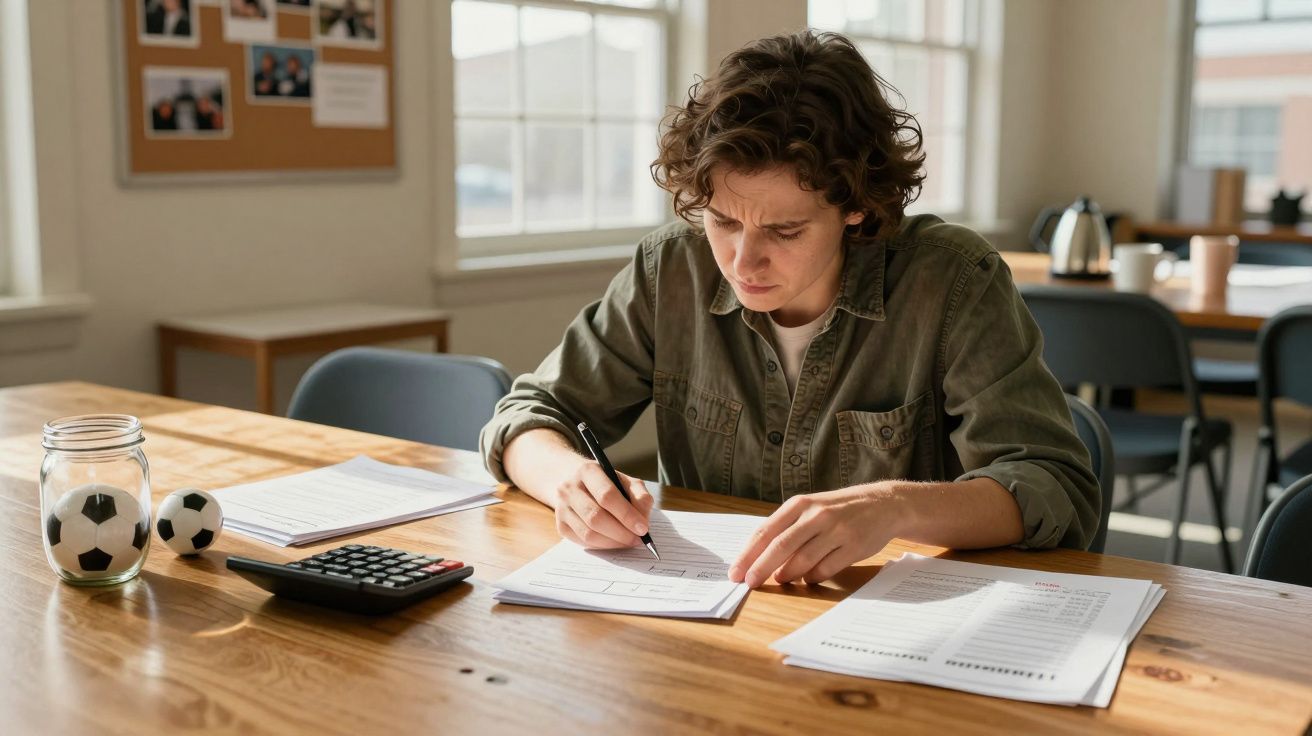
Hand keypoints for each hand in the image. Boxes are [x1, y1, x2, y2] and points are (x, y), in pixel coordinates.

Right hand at [553, 461, 653, 549]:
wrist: (573, 481)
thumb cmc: (604, 482)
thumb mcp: (624, 480)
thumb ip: (639, 496)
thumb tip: (643, 521)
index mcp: (588, 471)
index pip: (607, 495)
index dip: (627, 514)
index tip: (643, 528)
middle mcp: (569, 488)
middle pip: (595, 517)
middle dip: (621, 533)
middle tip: (638, 540)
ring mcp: (562, 508)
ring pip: (588, 533)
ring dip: (613, 542)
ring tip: (628, 541)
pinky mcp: (560, 525)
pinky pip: (582, 542)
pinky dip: (602, 545)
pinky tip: (613, 541)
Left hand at [729, 485, 898, 587]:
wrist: (883, 504)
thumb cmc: (838, 509)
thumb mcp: (811, 508)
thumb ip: (787, 528)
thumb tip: (758, 558)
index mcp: (800, 504)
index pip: (766, 531)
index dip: (748, 554)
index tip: (736, 572)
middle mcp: (817, 515)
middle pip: (781, 546)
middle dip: (761, 568)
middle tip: (749, 583)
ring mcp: (837, 530)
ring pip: (803, 560)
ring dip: (788, 574)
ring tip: (780, 580)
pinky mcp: (854, 546)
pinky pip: (826, 568)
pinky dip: (813, 577)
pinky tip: (808, 578)